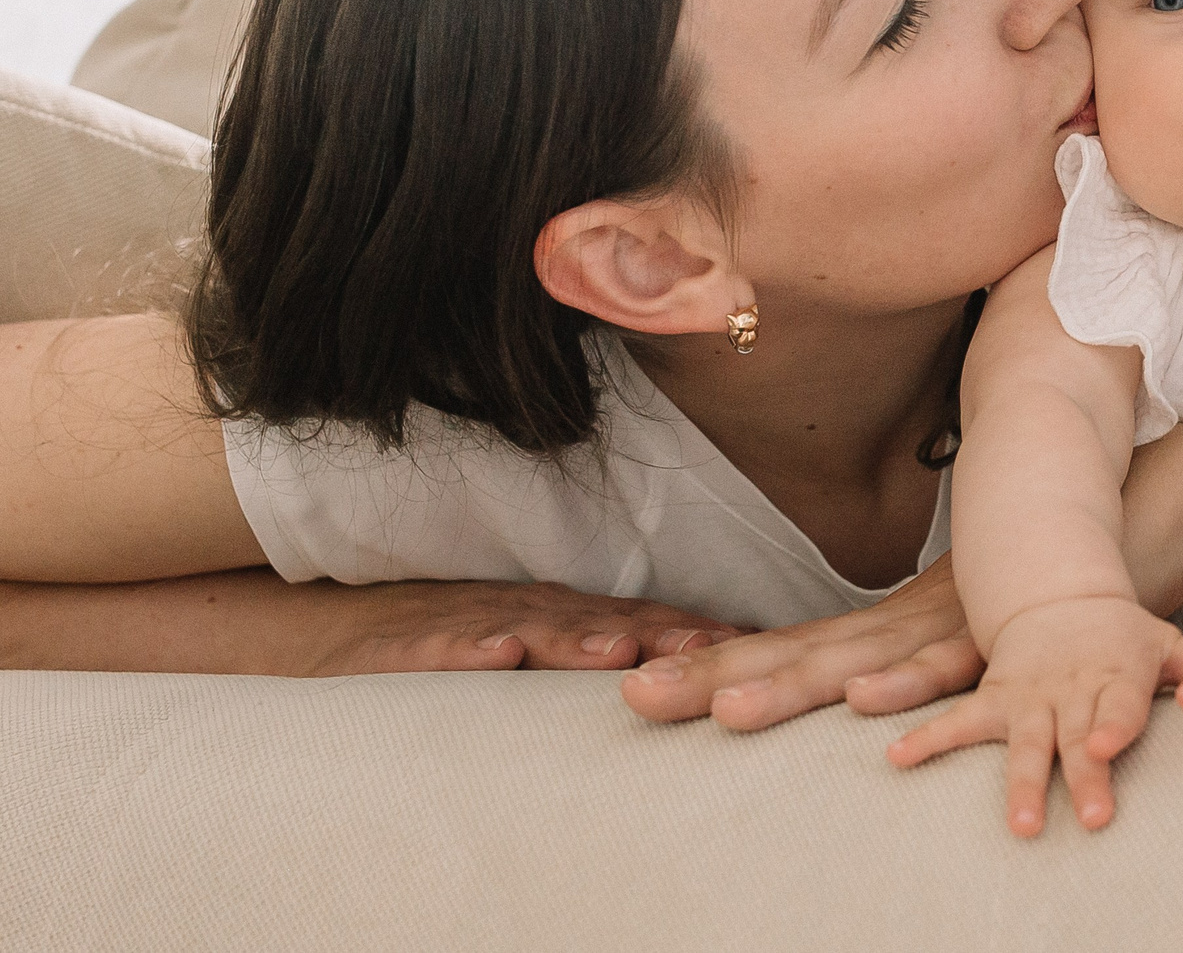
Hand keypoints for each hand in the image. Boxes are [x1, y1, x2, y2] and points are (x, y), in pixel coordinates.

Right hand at [298, 579, 746, 675]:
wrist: (323, 629)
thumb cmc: (446, 648)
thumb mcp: (526, 652)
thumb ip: (594, 660)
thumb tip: (690, 677)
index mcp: (559, 616)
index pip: (638, 624)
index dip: (693, 633)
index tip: (753, 649)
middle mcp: (523, 612)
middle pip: (601, 622)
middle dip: (660, 635)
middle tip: (713, 649)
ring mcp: (464, 623)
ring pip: (530, 630)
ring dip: (579, 640)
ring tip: (621, 654)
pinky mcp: (400, 648)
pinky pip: (438, 647)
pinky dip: (469, 648)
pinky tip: (499, 654)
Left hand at [620, 552, 982, 729]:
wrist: (1093, 522)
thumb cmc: (1017, 590)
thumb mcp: (944, 623)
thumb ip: (894, 649)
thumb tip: (840, 677)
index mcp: (877, 626)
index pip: (781, 647)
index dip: (711, 662)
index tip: (636, 679)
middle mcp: (895, 627)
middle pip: (793, 656)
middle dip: (712, 678)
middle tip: (637, 696)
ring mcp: (941, 631)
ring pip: (855, 664)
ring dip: (790, 687)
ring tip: (726, 710)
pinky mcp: (992, 640)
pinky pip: (947, 668)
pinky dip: (906, 684)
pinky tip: (864, 700)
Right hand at [887, 594, 1182, 836]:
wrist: (1057, 591)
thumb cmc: (1122, 633)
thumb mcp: (1163, 640)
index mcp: (1116, 676)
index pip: (1120, 705)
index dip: (1115, 725)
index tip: (1109, 747)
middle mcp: (1071, 691)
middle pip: (1078, 738)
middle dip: (1083, 776)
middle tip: (1090, 817)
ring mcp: (1029, 697)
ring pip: (1024, 745)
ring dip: (1021, 785)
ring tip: (1021, 826)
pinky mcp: (994, 699)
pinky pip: (957, 720)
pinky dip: (927, 739)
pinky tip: (897, 759)